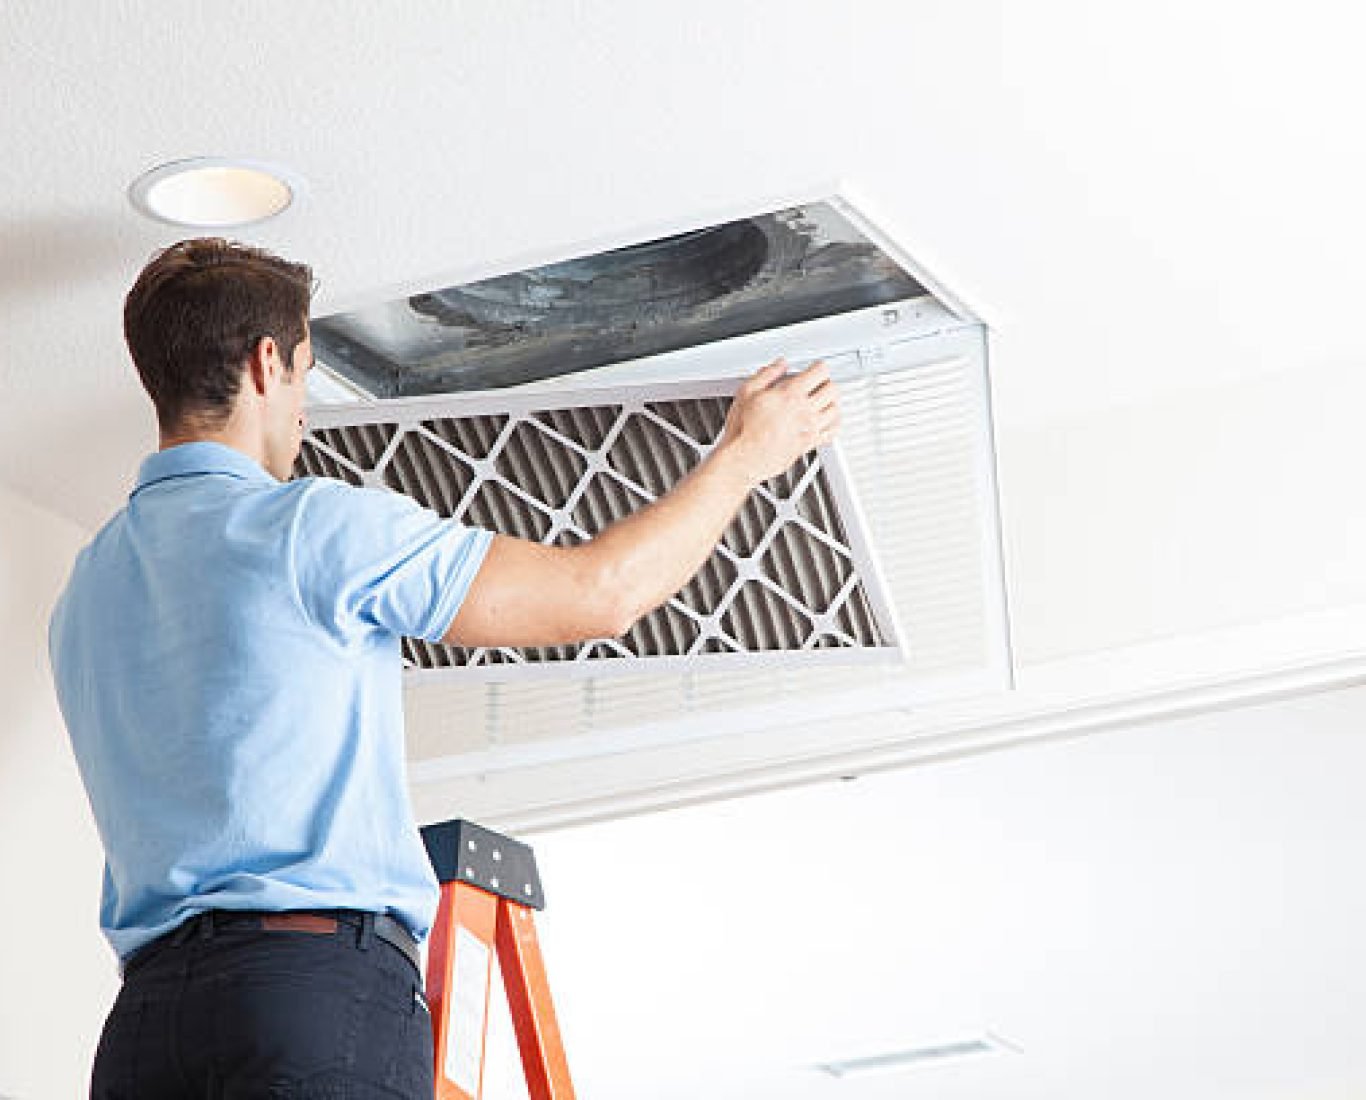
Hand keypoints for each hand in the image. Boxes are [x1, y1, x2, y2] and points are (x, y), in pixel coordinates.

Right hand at [717, 358, 840, 486]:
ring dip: (831, 402)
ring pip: (835, 409)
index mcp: (791, 395)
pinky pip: (833, 431)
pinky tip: (827, 421)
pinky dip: (834, 423)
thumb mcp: (747, 392)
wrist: (743, 459)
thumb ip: (767, 374)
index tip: (816, 368)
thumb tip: (780, 365)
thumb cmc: (742, 430)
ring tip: (824, 400)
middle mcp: (805, 411)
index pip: (820, 372)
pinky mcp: (810, 443)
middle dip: (826, 383)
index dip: (819, 367)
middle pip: (832, 389)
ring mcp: (810, 428)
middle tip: (820, 383)